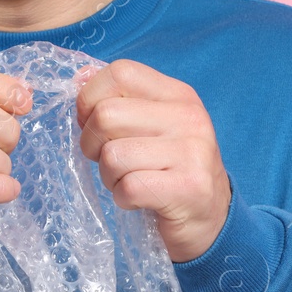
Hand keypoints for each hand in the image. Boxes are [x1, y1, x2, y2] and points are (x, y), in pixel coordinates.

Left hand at [73, 59, 231, 263]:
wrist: (211, 219)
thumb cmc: (170, 169)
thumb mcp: (152, 125)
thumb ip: (119, 99)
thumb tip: (80, 77)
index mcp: (178, 94)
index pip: (120, 73)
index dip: (90, 99)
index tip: (92, 123)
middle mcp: (189, 117)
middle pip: (106, 115)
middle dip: (92, 144)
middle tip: (110, 161)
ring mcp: (192, 152)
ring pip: (112, 155)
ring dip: (109, 176)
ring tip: (129, 181)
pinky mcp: (188, 188)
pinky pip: (128, 187)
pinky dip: (123, 199)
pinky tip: (140, 199)